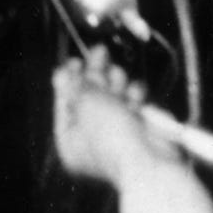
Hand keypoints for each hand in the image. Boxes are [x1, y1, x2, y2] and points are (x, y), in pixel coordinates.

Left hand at [51, 55, 182, 185]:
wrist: (150, 160)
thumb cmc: (112, 139)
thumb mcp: (85, 103)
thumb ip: (75, 85)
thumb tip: (62, 74)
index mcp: (70, 140)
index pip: (65, 102)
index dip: (70, 79)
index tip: (75, 61)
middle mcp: (91, 139)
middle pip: (90, 97)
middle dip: (96, 75)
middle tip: (100, 53)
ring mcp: (117, 134)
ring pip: (113, 96)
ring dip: (116, 83)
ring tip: (118, 78)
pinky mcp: (140, 128)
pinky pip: (133, 102)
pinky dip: (135, 95)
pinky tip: (134, 96)